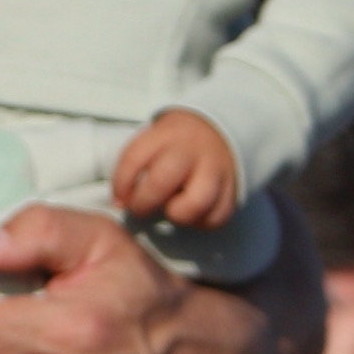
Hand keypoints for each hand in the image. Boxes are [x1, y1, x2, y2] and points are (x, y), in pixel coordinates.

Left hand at [108, 111, 242, 229]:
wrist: (218, 131)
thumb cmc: (173, 145)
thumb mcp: (152, 142)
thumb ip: (134, 166)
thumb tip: (121, 202)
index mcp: (165, 134)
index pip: (135, 157)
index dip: (121, 184)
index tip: (120, 199)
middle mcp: (191, 150)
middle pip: (163, 179)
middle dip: (145, 201)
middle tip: (141, 208)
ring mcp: (215, 168)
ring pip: (198, 201)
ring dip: (179, 213)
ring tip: (173, 210)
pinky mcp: (233, 188)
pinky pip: (218, 215)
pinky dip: (202, 222)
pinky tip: (193, 215)